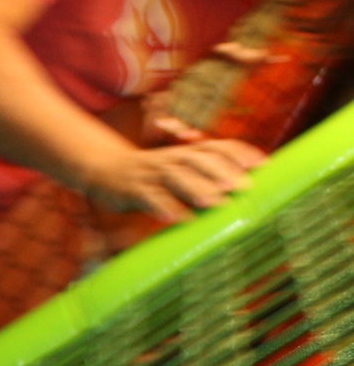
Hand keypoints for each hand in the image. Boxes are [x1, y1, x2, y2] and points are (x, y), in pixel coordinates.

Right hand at [73, 136, 265, 222]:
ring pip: (174, 177)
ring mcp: (150, 174)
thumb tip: (242, 186)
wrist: (103, 169)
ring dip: (195, 188)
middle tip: (242, 185)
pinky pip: (149, 197)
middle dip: (220, 171)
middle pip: (196, 159)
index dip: (238, 153)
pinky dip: (163, 207)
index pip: (214, 147)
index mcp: (182, 153)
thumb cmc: (150, 174)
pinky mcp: (132, 190)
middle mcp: (169, 160)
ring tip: (214, 202)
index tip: (262, 164)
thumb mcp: (175, 167)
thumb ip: (203, 175)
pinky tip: (176, 218)